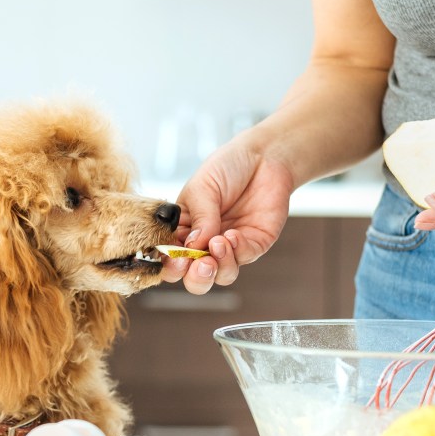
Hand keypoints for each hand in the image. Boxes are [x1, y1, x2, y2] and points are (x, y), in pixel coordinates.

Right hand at [159, 139, 292, 293]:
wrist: (263, 157)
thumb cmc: (226, 168)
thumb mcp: (202, 188)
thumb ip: (199, 218)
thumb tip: (193, 247)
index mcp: (185, 230)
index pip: (171, 258)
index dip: (171, 265)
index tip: (176, 259)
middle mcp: (206, 244)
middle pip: (196, 278)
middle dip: (196, 278)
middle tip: (200, 264)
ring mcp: (230, 247)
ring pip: (222, 276)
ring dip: (219, 266)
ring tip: (218, 243)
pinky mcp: (254, 244)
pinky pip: (244, 258)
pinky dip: (237, 250)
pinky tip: (233, 234)